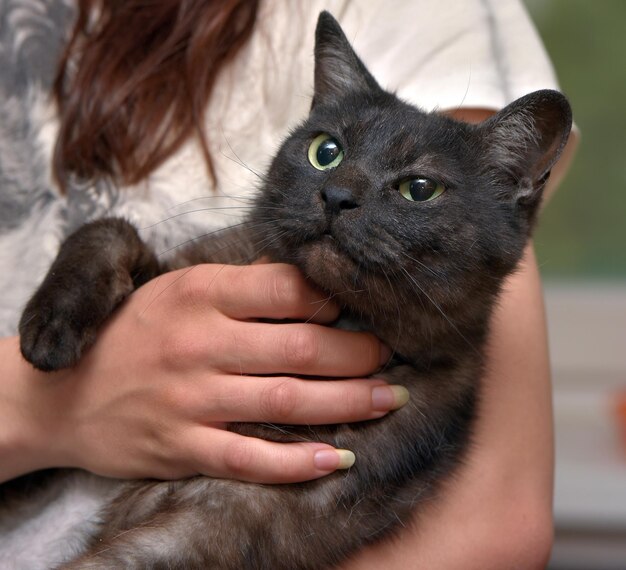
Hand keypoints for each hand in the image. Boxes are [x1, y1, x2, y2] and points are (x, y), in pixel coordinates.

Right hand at [3, 264, 404, 483]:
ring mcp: (191, 398)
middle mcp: (199, 343)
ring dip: (347, 403)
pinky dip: (296, 461)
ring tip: (387, 400)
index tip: (360, 310)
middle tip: (388, 358)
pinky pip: (249, 458)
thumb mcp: (176, 292)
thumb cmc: (131, 335)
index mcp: (200, 293)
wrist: (60, 394)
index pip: (288, 288)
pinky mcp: (181, 447)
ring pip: (287, 401)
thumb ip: (238, 287)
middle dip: (358, 354)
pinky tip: (335, 459)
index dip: (336, 299)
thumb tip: (306, 284)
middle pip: (302, 347)